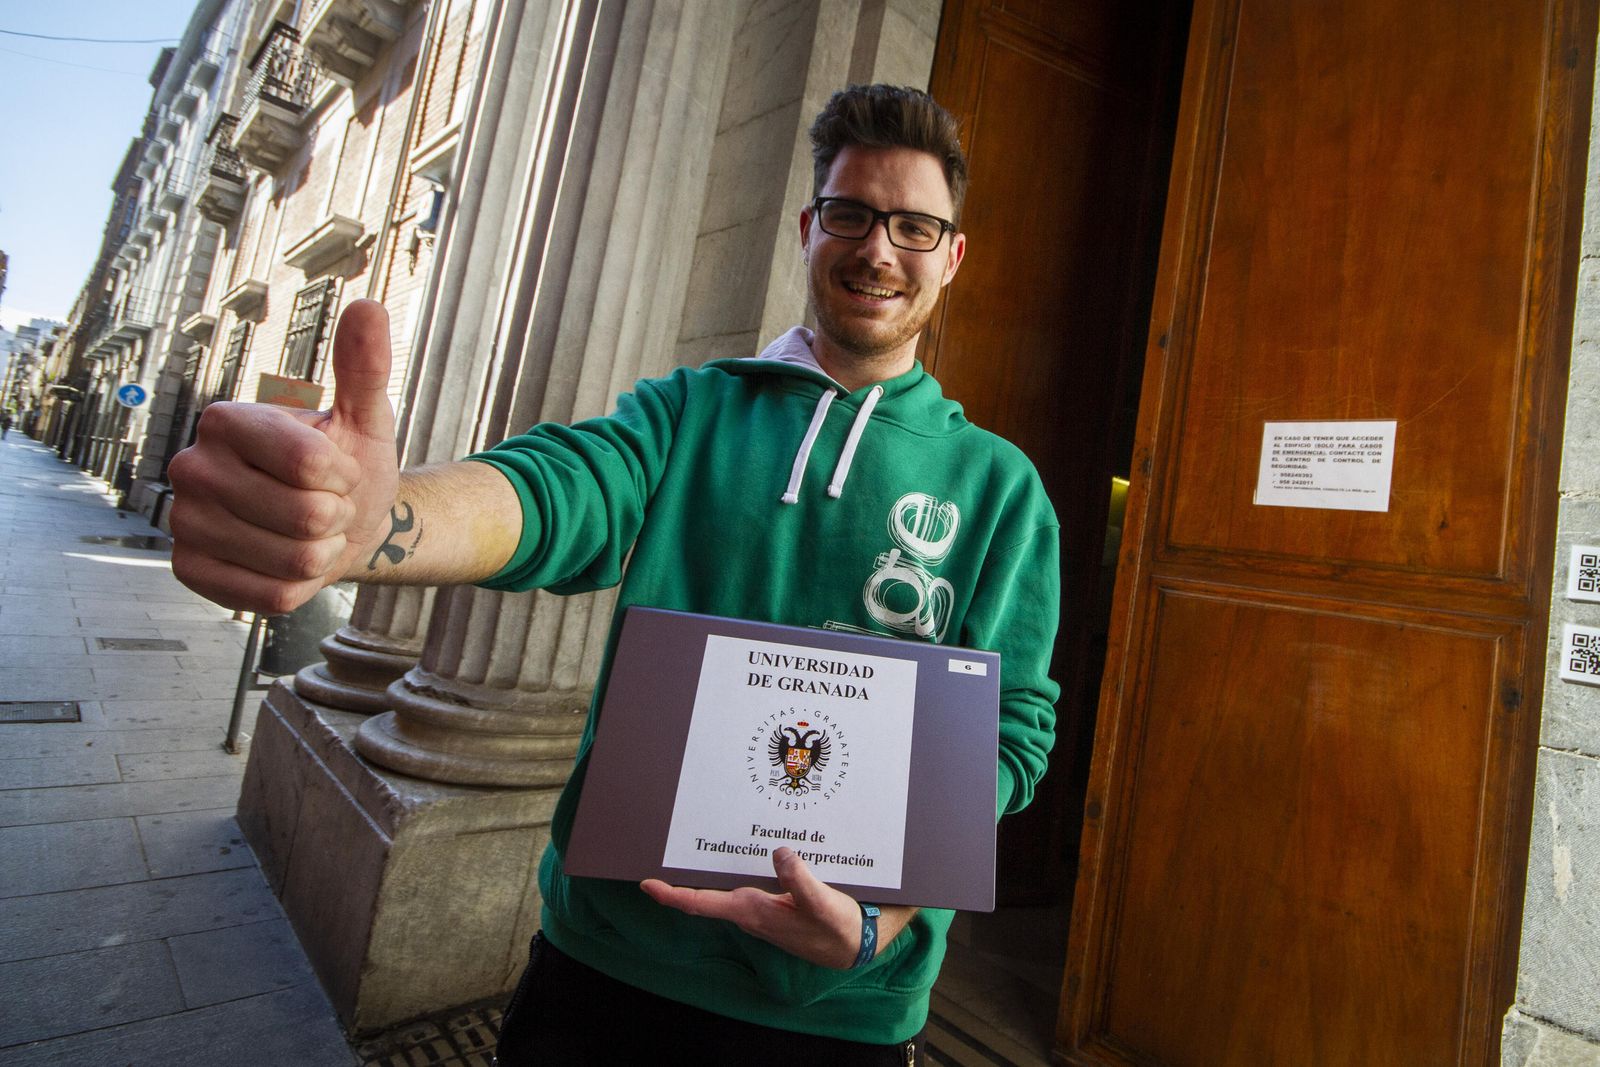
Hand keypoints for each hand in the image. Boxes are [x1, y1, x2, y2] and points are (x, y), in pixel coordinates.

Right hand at [169, 300, 400, 613]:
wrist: (333, 526)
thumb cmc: (345, 465)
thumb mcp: (365, 417)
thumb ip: (364, 366)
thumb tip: (367, 306)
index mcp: (226, 419)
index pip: (312, 465)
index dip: (344, 476)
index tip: (336, 470)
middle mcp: (190, 466)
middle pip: (307, 516)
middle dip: (337, 518)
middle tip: (325, 506)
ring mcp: (183, 521)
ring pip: (294, 561)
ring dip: (322, 553)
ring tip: (310, 534)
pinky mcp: (188, 571)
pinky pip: (272, 596)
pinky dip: (298, 586)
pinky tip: (286, 562)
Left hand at [641, 847, 909, 968]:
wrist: (853, 947)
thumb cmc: (835, 929)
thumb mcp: (821, 904)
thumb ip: (799, 880)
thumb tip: (779, 853)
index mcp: (752, 911)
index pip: (701, 904)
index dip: (672, 896)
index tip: (647, 883)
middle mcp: (748, 913)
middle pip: (703, 897)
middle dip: (678, 880)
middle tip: (657, 853)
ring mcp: (758, 911)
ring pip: (720, 893)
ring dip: (701, 876)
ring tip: (684, 848)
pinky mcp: (770, 906)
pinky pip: (739, 889)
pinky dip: (728, 874)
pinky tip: (731, 855)